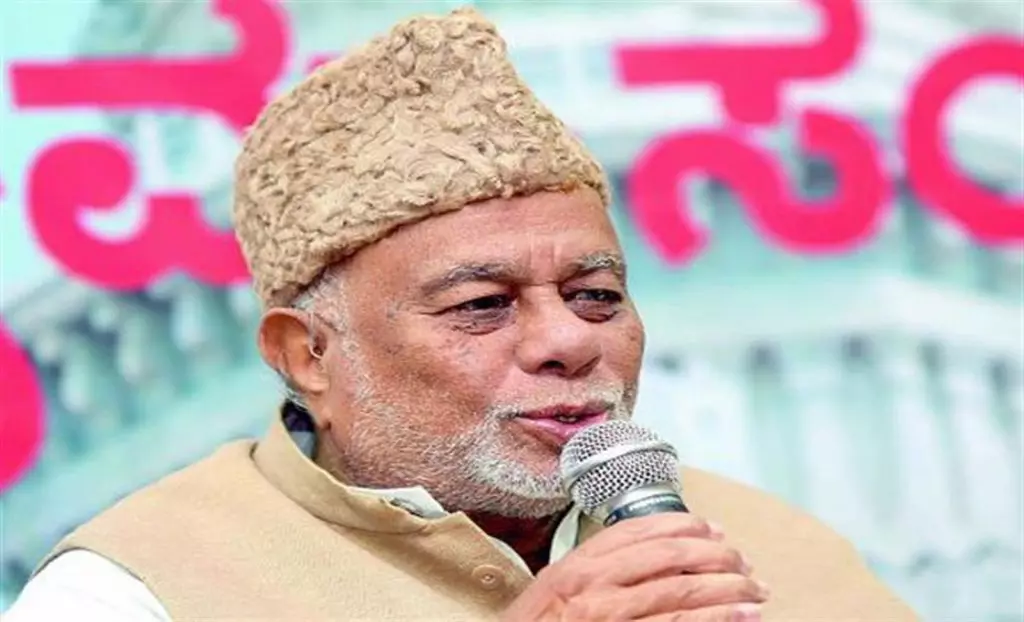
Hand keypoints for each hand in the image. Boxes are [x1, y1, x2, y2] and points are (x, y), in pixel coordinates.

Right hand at [501, 514, 768, 621]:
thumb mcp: (552, 594)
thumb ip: (592, 573)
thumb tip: (647, 560)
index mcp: (576, 566)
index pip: (638, 530)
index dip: (683, 526)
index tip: (713, 530)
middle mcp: (594, 586)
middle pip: (669, 556)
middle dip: (716, 556)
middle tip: (743, 562)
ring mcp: (611, 616)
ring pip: (683, 591)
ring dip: (727, 588)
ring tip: (755, 590)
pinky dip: (718, 619)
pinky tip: (742, 617)